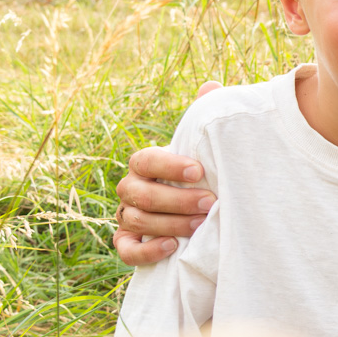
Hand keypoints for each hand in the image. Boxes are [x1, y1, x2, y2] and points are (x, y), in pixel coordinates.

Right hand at [113, 82, 222, 264]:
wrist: (200, 209)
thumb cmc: (203, 173)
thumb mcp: (205, 147)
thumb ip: (205, 118)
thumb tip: (210, 86)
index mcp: (145, 163)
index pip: (144, 160)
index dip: (169, 166)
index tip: (200, 171)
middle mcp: (130, 188)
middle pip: (141, 194)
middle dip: (177, 199)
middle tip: (210, 202)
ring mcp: (127, 216)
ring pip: (137, 220)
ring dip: (172, 223)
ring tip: (203, 224)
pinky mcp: (129, 243)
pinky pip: (127, 250)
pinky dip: (146, 250)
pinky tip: (171, 247)